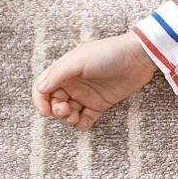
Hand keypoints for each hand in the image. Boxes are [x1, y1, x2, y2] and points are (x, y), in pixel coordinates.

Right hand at [32, 31, 158, 130]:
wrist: (137, 58)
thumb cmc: (108, 53)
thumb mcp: (79, 60)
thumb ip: (59, 74)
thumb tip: (40, 89)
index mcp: (64, 70)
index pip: (43, 87)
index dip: (39, 100)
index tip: (44, 112)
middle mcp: (72, 83)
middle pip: (54, 103)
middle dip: (56, 111)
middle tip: (66, 111)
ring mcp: (85, 95)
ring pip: (68, 113)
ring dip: (67, 119)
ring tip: (75, 117)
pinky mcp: (99, 105)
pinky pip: (85, 119)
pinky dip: (81, 124)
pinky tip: (84, 122)